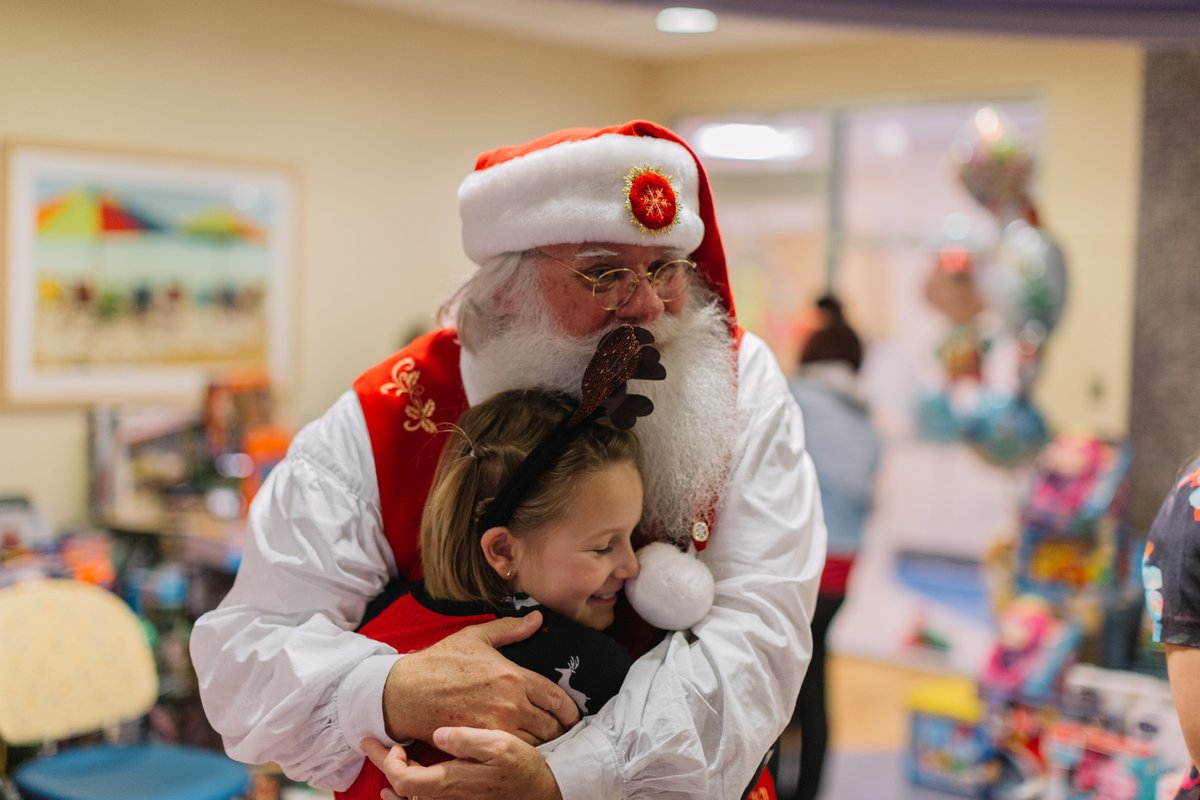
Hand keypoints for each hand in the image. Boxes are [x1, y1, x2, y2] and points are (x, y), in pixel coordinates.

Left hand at [363, 729, 562, 799]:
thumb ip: (467, 739)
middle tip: (370, 744)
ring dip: (395, 781)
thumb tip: (438, 734)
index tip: (384, 740)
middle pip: (401, 789)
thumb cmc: (524, 768)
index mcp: (449, 782)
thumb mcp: (500, 745)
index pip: (402, 777)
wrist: (544, 792)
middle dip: (384, 766)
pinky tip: (410, 785)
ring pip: (412, 798)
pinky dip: (410, 792)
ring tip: (385, 762)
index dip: (387, 760)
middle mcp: (446, 799)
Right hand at [382, 611, 579, 743]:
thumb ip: (510, 629)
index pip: (557, 698)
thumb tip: (537, 618)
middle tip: (560, 729)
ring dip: (542, 742)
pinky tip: (520, 748)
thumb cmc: (439, 662)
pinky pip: (512, 753)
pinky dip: (521, 752)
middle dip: (559, 728)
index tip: (571, 715)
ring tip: (543, 739)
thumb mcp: (476, 637)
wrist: (406, 691)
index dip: (570, 710)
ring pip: (535, 743)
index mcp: (514, 676)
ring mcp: (497, 727)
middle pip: (552, 725)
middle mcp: (511, 703)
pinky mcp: (481, 744)